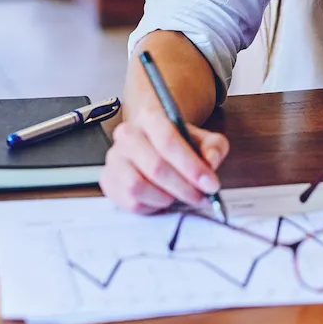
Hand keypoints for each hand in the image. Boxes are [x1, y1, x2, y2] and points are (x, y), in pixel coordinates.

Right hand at [99, 104, 229, 213]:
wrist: (153, 143)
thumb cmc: (178, 142)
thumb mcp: (202, 139)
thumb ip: (213, 147)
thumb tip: (211, 161)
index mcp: (150, 117)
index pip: (168, 141)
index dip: (191, 166)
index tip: (210, 183)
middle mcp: (127, 135)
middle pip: (155, 166)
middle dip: (183, 187)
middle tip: (201, 196)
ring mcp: (115, 158)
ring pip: (139, 186)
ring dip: (166, 197)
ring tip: (180, 196)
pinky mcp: (109, 180)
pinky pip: (130, 201)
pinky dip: (152, 206)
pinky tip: (164, 199)